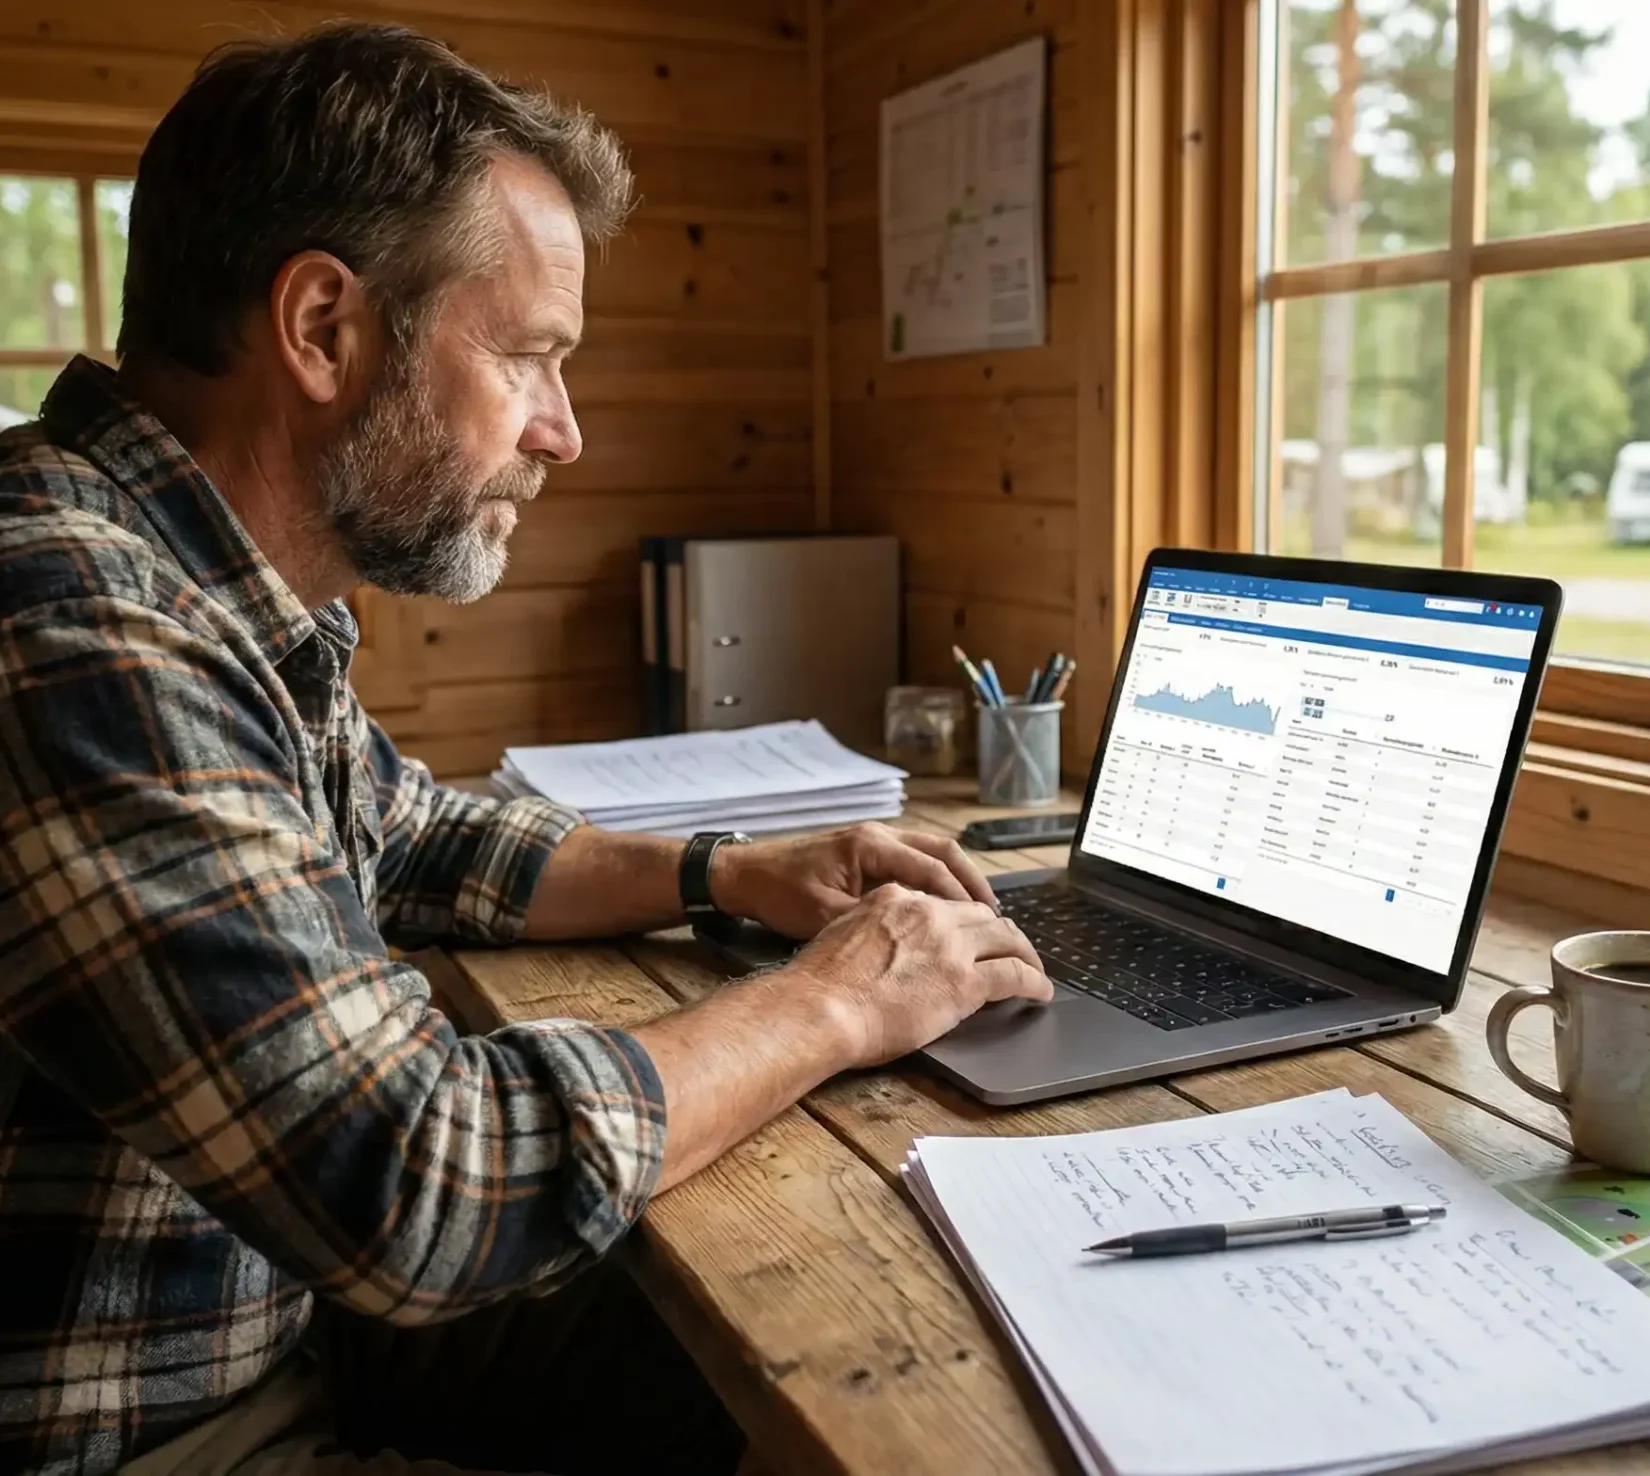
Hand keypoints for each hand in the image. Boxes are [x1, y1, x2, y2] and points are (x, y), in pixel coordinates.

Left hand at [712, 822, 998, 940]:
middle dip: (972, 882)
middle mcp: (877, 836)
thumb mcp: (825, 916)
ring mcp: (871, 841)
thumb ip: (872, 923)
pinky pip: (911, 862)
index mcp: (870, 846)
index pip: (932, 868)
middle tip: (996, 915)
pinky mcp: (864, 853)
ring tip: (979, 913)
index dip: (962, 897)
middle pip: (942, 852)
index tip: (986, 923)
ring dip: (956, 880)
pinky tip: (941, 909)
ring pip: (930, 854)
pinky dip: (933, 882)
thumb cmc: (777, 893)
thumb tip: (915, 943)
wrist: (742, 875)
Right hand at [781, 885, 1052, 1067]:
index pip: (942, 902)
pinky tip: (1040, 992)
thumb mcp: (840, 934)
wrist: (819, 1008)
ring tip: (1033, 969)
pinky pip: (1014, 975)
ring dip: (1024, 953)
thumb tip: (879, 949)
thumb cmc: (818, 984)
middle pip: (981, 915)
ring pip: (1006, 938)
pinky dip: (1033, 981)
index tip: (970, 933)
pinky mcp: (965, 982)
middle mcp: (928, 913)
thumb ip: (868, 931)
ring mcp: (950, 946)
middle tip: (1011, 948)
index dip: (962, 919)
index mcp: (895, 898)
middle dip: (1000, 931)